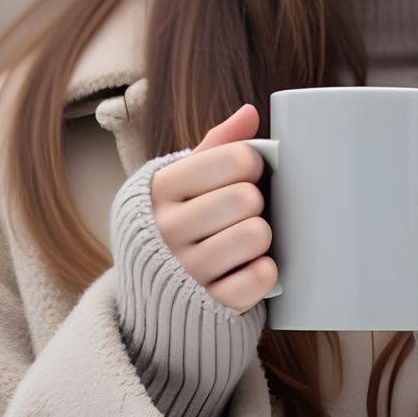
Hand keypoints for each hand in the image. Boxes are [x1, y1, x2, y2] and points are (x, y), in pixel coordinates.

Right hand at [148, 104, 276, 313]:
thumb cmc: (181, 219)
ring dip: (261, 237)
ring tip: (244, 238)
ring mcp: (186, 270)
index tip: (245, 173)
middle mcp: (167, 229)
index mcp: (162, 188)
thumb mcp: (186, 179)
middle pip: (246, 198)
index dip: (251, 163)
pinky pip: (258, 279)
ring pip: (255, 236)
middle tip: (243, 211)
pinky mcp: (208, 303)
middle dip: (256, 202)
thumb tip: (250, 112)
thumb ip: (218, 144)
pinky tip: (250, 267)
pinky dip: (263, 272)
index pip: (234, 158)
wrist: (154, 291)